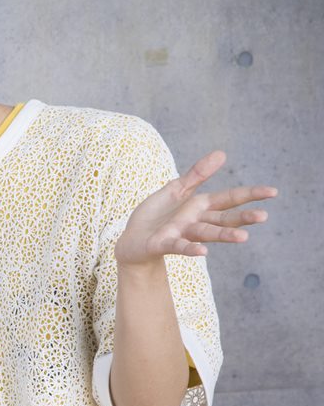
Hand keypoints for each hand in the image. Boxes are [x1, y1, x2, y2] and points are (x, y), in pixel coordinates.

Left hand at [115, 151, 276, 265]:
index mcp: (199, 207)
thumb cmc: (156, 216)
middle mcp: (194, 222)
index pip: (229, 199)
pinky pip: (179, 246)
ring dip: (224, 236)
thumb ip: (197, 174)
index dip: (250, 194)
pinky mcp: (163, 244)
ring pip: (206, 234)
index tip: (273, 191)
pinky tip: (203, 252)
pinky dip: (190, 249)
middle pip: (223, 219)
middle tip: (264, 216)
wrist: (132, 239)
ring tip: (243, 237)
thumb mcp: (175, 189)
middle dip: (242, 218)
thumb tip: (222, 153)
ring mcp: (181, 234)